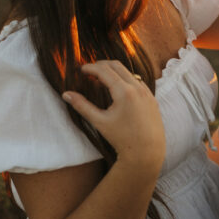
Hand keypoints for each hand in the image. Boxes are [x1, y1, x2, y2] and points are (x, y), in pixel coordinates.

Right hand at [62, 60, 165, 174]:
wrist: (147, 152)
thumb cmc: (122, 138)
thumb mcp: (99, 122)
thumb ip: (82, 106)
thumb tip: (66, 94)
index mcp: (124, 92)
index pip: (104, 70)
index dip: (90, 68)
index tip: (81, 69)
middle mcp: (137, 88)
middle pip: (117, 65)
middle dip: (101, 65)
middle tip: (89, 71)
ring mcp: (147, 92)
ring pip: (128, 72)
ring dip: (114, 72)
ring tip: (101, 80)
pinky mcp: (152, 98)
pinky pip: (137, 81)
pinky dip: (125, 79)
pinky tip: (117, 89)